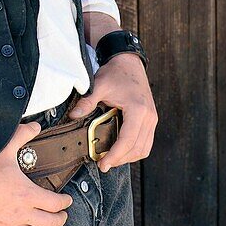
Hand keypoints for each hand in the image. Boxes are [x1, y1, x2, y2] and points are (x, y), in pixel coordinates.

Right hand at [0, 120, 72, 225]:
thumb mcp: (6, 147)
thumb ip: (23, 135)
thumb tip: (36, 125)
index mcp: (27, 193)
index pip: (55, 203)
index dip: (65, 202)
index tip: (67, 199)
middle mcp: (21, 213)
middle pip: (50, 223)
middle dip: (60, 218)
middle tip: (62, 214)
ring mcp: (8, 225)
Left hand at [67, 54, 157, 171]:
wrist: (129, 62)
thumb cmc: (117, 73)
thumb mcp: (99, 85)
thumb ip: (87, 102)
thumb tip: (74, 115)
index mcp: (138, 110)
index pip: (127, 141)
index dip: (115, 156)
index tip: (103, 164)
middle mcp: (149, 117)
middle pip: (137, 148)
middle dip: (120, 159)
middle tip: (103, 164)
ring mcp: (152, 119)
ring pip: (144, 148)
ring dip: (128, 157)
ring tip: (111, 159)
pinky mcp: (151, 119)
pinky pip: (146, 142)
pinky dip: (135, 149)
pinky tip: (122, 150)